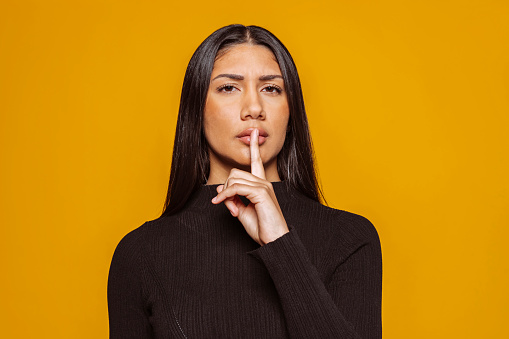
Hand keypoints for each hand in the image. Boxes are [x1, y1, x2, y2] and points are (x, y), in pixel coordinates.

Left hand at [211, 128, 288, 245]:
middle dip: (226, 188)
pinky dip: (226, 196)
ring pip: (234, 179)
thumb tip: (219, 190)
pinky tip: (224, 205)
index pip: (256, 161)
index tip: (254, 133)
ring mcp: (263, 186)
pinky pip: (235, 188)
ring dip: (226, 195)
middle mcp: (264, 182)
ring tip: (233, 211)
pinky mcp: (260, 193)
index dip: (254, 146)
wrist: (274, 241)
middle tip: (230, 206)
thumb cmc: (261, 228)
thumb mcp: (242, 212)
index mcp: (261, 185)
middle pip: (235, 172)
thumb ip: (232, 199)